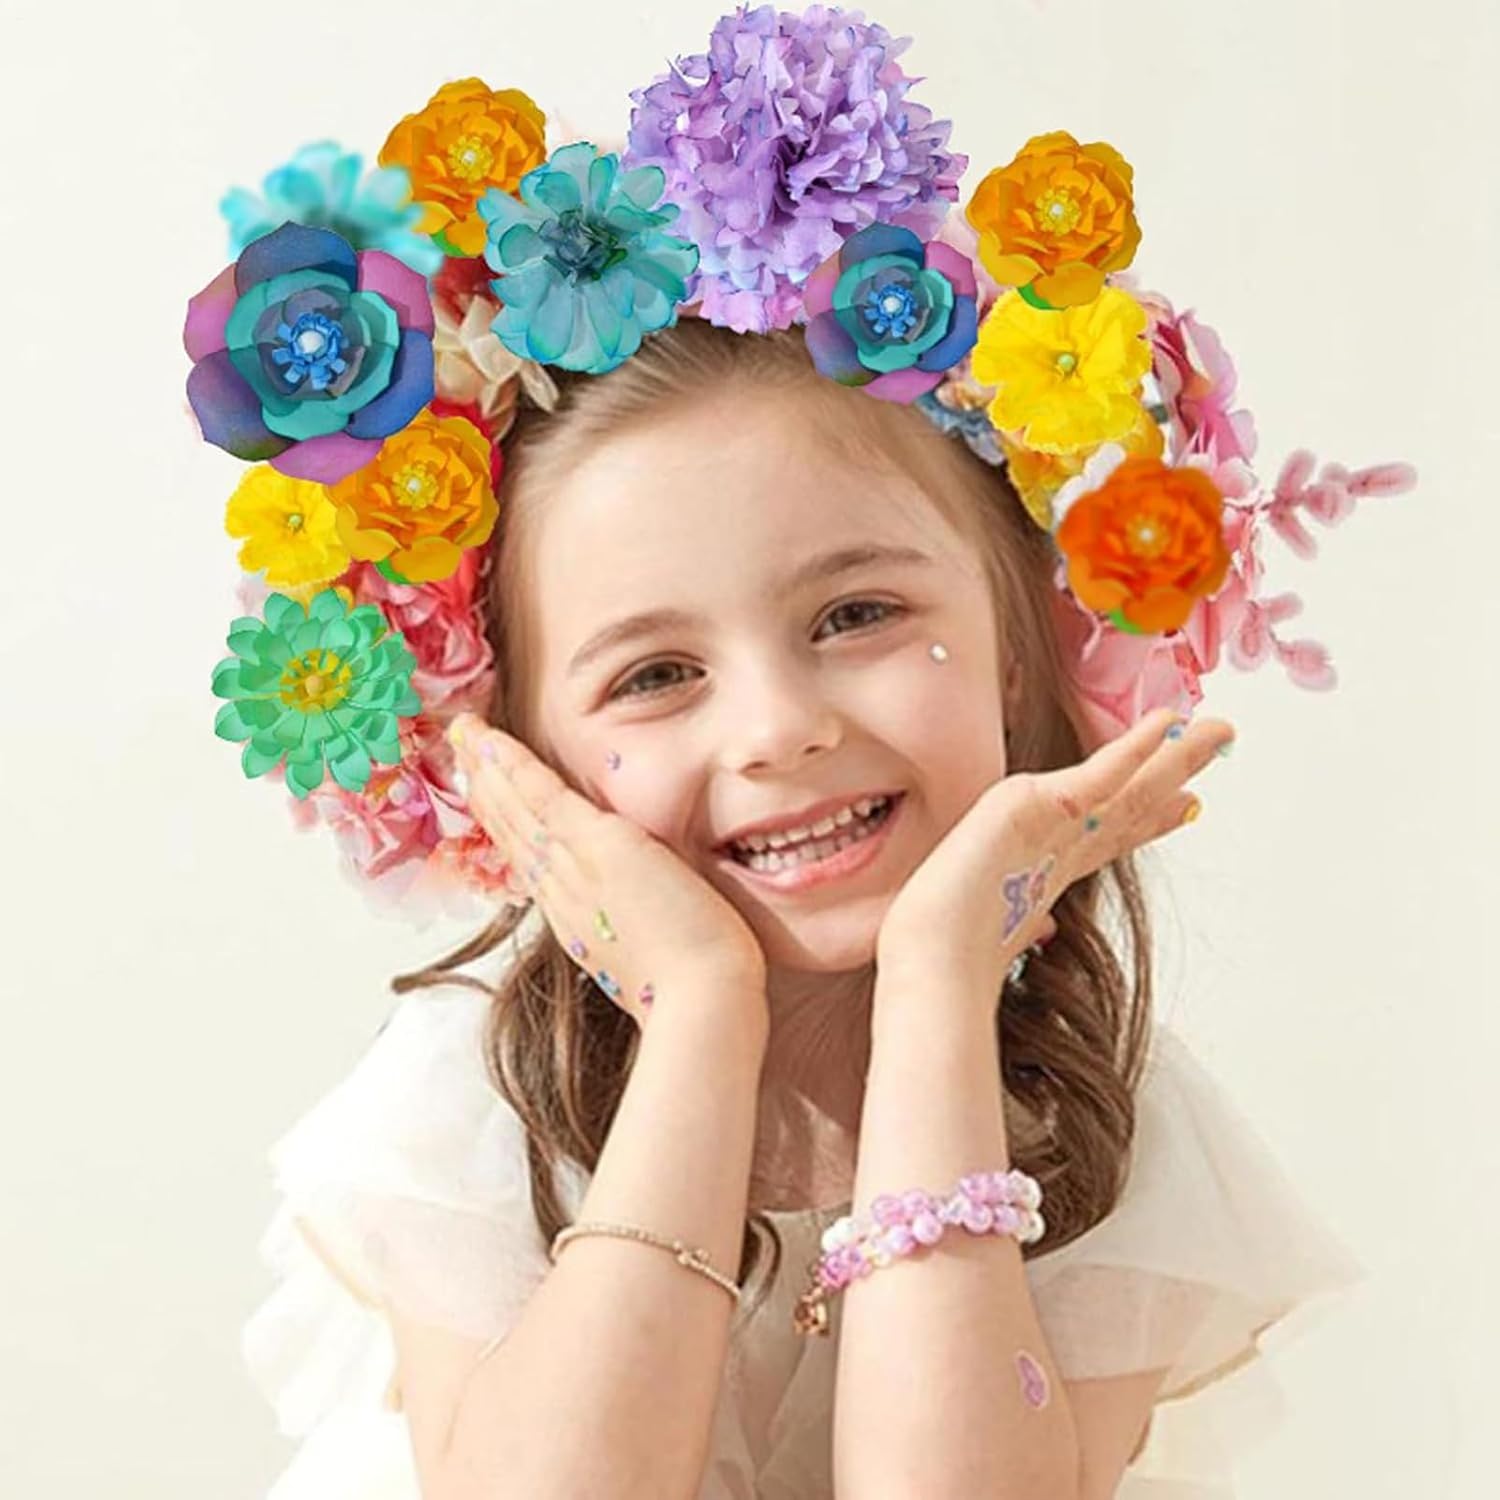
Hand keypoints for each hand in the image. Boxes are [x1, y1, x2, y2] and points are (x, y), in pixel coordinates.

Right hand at [449, 715, 769, 1035]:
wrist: (702, 1001)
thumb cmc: (693, 989)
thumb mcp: (651, 960)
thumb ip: (641, 935)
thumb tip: (650, 927)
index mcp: (578, 919)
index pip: (533, 864)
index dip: (507, 829)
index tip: (487, 800)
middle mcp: (563, 894)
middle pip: (514, 835)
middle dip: (486, 793)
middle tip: (459, 756)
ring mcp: (575, 869)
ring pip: (518, 811)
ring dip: (487, 770)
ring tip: (464, 735)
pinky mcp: (598, 846)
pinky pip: (542, 796)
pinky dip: (512, 766)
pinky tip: (488, 741)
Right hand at [874, 708, 1235, 1011]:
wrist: (933, 960)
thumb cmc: (952, 954)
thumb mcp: (1004, 939)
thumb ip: (1029, 928)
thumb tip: (1045, 929)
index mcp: (1044, 867)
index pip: (1109, 835)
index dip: (1152, 818)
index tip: (1187, 803)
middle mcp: (1048, 836)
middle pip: (1128, 802)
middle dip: (1175, 771)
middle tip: (1215, 740)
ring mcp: (1037, 815)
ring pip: (1124, 782)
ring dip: (1172, 754)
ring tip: (1215, 730)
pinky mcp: (1029, 805)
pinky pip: (1097, 776)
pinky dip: (1132, 749)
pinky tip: (1164, 725)